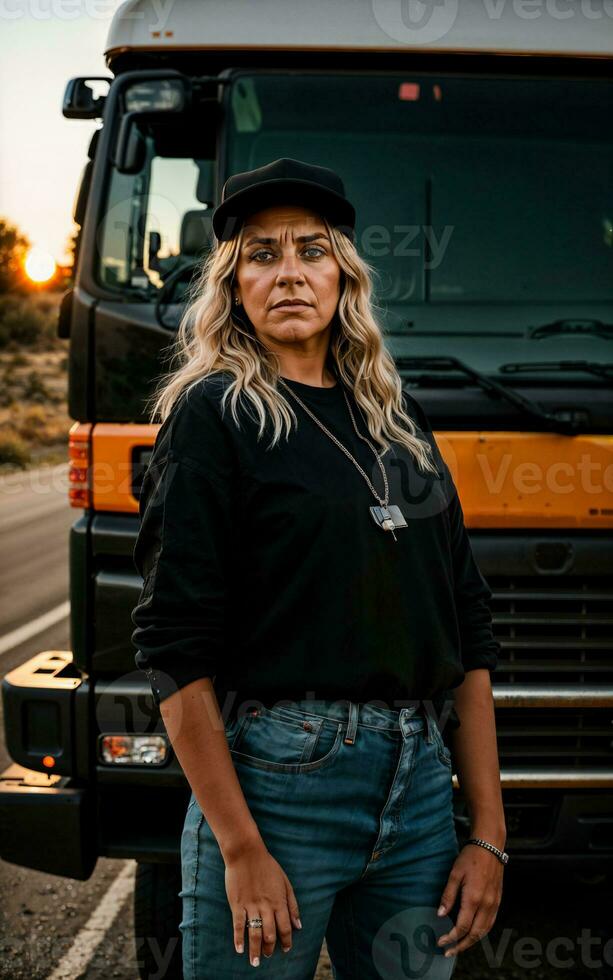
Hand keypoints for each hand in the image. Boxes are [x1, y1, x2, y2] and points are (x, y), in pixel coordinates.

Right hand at [224, 841, 301, 966]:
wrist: (246, 853)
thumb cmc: (267, 866)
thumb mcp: (285, 882)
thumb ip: (292, 904)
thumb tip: (299, 925)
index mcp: (279, 901)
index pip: (285, 928)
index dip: (286, 941)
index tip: (285, 949)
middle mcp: (266, 906)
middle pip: (270, 934)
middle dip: (270, 948)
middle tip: (268, 955)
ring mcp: (251, 906)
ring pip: (255, 933)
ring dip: (255, 950)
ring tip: (255, 961)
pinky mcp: (237, 904)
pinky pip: (238, 925)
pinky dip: (239, 939)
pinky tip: (239, 949)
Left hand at [436, 842, 503, 957]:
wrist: (490, 846)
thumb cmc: (470, 858)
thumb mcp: (454, 874)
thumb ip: (448, 896)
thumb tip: (440, 915)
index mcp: (474, 899)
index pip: (462, 927)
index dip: (450, 937)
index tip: (440, 942)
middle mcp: (486, 905)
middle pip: (474, 934)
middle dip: (460, 946)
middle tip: (447, 952)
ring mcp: (494, 904)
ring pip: (484, 931)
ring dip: (471, 942)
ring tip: (459, 947)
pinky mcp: (498, 901)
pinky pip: (490, 923)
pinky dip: (481, 932)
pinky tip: (473, 934)